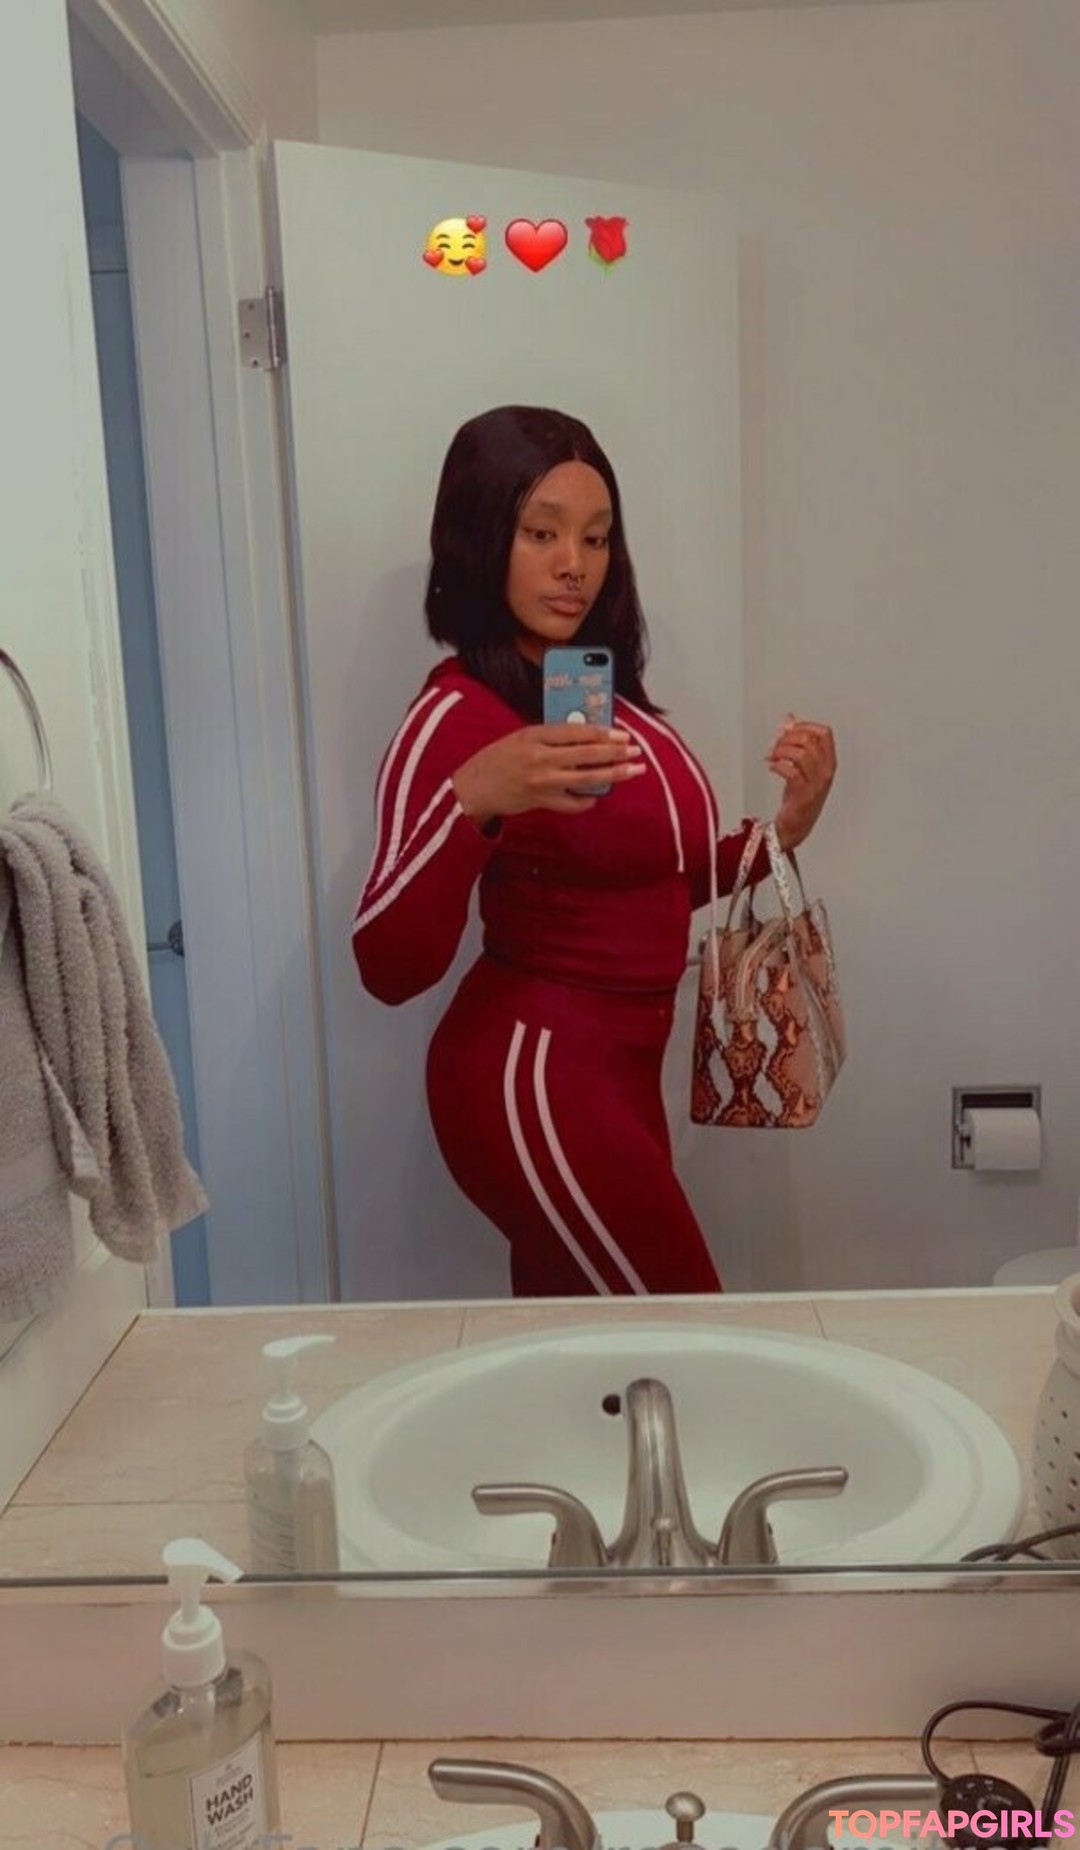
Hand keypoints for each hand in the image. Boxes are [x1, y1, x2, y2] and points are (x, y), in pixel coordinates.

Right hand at [453, 724, 644, 826]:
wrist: (474, 787)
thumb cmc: (497, 759)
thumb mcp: (521, 738)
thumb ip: (550, 736)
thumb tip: (585, 735)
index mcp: (535, 736)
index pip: (576, 731)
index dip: (602, 732)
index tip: (621, 734)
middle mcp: (541, 758)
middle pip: (587, 754)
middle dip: (616, 753)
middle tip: (635, 751)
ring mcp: (543, 781)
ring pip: (587, 778)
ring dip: (614, 774)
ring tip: (633, 770)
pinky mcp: (542, 801)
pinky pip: (573, 802)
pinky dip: (587, 799)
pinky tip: (596, 795)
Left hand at [766, 714, 836, 851]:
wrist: (796, 825)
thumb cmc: (799, 795)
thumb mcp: (799, 765)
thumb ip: (795, 741)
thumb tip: (788, 718)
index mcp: (829, 762)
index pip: (824, 732)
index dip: (805, 726)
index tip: (788, 730)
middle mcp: (826, 771)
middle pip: (809, 740)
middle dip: (786, 738)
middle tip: (774, 745)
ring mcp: (816, 784)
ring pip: (801, 753)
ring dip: (780, 751)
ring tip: (772, 756)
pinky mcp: (803, 794)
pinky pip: (791, 771)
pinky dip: (778, 765)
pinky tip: (771, 767)